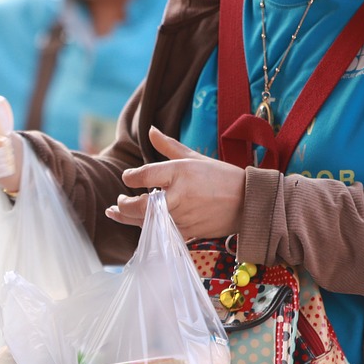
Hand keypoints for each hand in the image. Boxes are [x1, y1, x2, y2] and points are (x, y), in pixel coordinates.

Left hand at [105, 126, 244, 237]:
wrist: (248, 202)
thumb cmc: (221, 176)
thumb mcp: (194, 157)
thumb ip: (168, 146)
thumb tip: (150, 130)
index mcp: (179, 172)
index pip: (143, 175)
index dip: (130, 177)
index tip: (127, 177)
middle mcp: (178, 195)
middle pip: (139, 205)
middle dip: (123, 205)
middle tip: (117, 202)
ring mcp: (182, 216)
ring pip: (146, 222)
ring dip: (127, 218)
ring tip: (115, 213)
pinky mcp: (186, 231)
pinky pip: (159, 232)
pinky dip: (146, 229)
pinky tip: (137, 224)